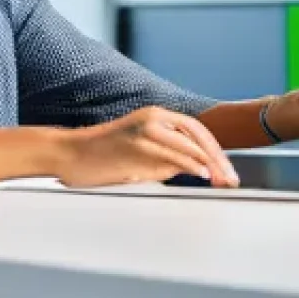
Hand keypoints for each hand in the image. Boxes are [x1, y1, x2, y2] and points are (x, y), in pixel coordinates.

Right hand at [55, 107, 238, 187]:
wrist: (68, 154)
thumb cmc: (101, 158)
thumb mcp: (140, 156)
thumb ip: (166, 159)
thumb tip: (192, 170)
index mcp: (154, 116)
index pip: (196, 131)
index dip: (215, 151)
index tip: (227, 172)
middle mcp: (152, 117)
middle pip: (197, 134)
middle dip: (219, 158)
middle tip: (231, 180)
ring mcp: (143, 129)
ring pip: (187, 143)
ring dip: (210, 164)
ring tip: (222, 181)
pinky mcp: (135, 144)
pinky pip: (170, 153)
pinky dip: (189, 164)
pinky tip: (201, 175)